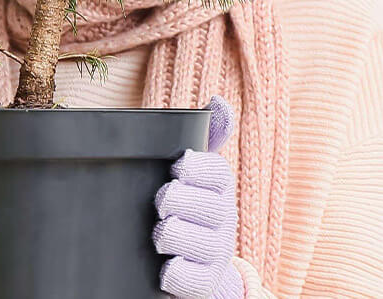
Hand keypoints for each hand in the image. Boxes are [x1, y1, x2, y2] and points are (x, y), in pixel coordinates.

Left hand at [155, 96, 241, 298]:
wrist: (192, 267)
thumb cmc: (185, 211)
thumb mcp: (190, 176)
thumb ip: (201, 139)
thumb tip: (218, 102)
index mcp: (218, 191)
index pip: (218, 174)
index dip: (199, 168)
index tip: (176, 165)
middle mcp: (223, 222)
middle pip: (212, 207)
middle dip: (183, 201)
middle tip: (161, 201)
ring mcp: (215, 255)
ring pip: (203, 244)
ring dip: (176, 235)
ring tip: (159, 234)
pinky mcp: (203, 283)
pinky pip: (194, 280)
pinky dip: (177, 273)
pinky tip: (164, 266)